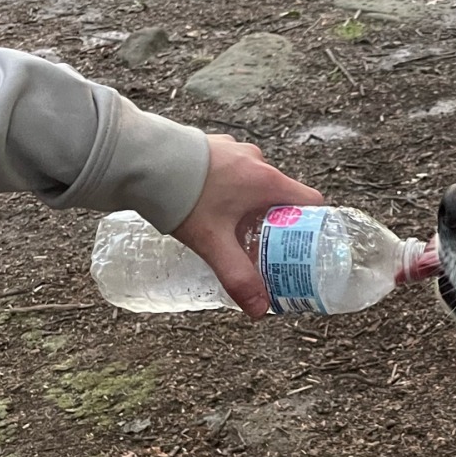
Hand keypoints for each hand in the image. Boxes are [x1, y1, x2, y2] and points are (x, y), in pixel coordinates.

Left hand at [173, 135, 322, 319]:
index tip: (302, 244)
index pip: (310, 201)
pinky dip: (229, 187)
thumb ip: (237, 276)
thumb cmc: (184, 196)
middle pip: (281, 194)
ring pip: (255, 181)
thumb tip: (259, 310)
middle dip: (276, 221)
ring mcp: (234, 149)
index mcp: (266, 181)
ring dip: (250, 203)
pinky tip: (208, 203)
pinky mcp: (212, 146)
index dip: (312, 224)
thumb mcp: (213, 243)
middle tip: (263, 245)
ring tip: (231, 226)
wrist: (143, 160)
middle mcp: (255, 160)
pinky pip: (232, 170)